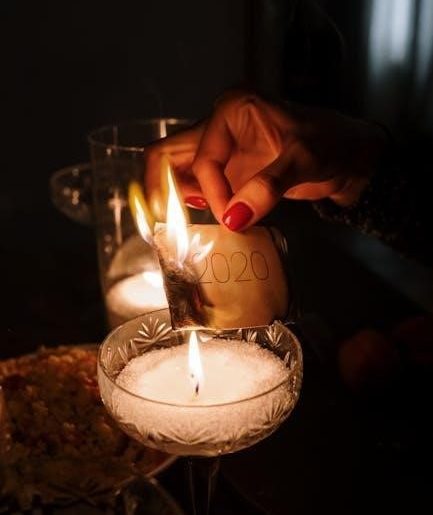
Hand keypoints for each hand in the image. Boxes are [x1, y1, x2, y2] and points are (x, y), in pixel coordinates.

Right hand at [145, 91, 386, 229]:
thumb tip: (232, 220)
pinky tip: (202, 222)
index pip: (202, 158)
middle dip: (162, 190)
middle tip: (165, 224)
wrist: (348, 157)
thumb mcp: (303, 159)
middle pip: (169, 156)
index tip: (232, 218)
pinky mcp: (229, 173)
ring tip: (183, 228)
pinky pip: (198, 189)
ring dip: (177, 201)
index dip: (213, 192)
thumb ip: (267, 187)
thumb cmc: (331, 144)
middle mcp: (219, 128)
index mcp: (231, 110)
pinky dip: (194, 207)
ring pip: (179, 174)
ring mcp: (222, 152)